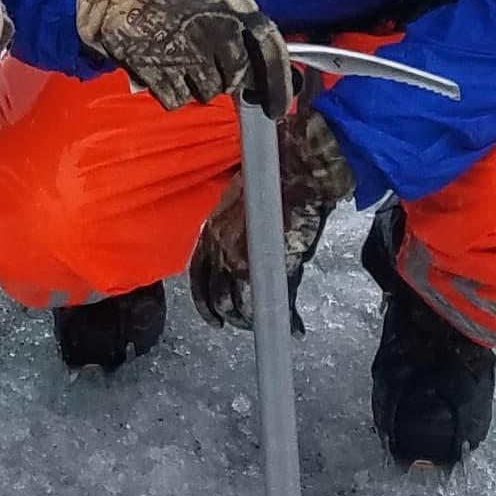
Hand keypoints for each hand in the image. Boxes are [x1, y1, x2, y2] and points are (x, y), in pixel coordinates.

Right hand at [74, 0, 290, 112]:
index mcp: (234, 10)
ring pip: (206, 94)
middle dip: (220, 80)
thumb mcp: (215, 6)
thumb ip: (240, 37)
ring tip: (177, 60)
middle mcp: (217, 31)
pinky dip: (170, 92)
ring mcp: (188, 52)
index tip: (278, 108)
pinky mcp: (160, 71)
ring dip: (194, 86)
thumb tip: (258, 80)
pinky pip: (177, 100)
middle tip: (199, 63)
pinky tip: (161, 69)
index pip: (270, 51)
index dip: (278, 84)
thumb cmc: (173, 1)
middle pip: (233, 80)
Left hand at [187, 99, 351, 327]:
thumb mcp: (241, 200)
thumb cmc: (275, 175)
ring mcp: (245, 260)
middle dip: (224, 314)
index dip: (205, 298)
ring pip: (239, 306)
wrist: (297, 169)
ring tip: (261, 325)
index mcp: (212, 230)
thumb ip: (237, 228)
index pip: (199, 274)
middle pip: (215, 296)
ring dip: (250, 320)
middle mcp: (221, 248)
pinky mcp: (272, 267)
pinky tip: (291, 326)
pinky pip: (271, 303)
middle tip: (233, 324)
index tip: (212, 311)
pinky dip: (283, 319)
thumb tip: (246, 243)